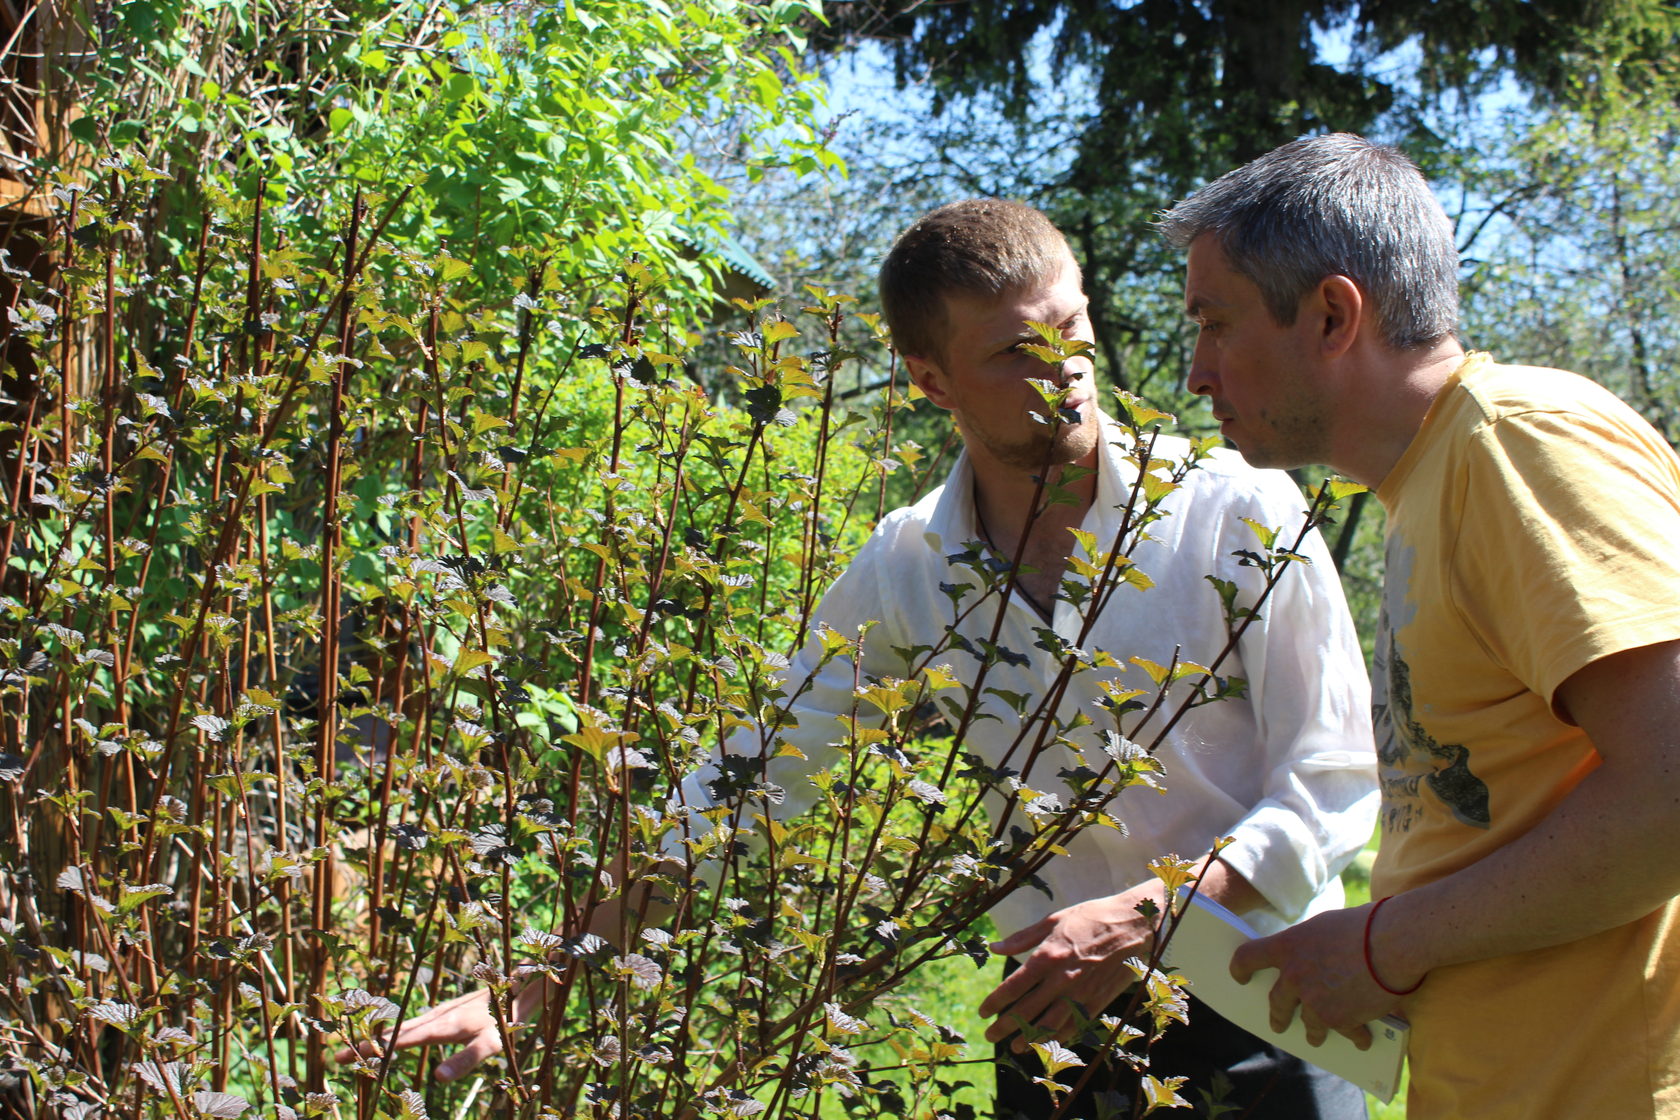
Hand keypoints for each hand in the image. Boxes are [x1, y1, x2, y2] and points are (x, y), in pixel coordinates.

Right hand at [333, 980, 545, 1081]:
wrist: (517, 986)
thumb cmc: (506, 1017)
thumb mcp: (490, 1044)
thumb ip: (465, 1060)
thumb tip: (437, 1079)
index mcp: (440, 1026)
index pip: (400, 1040)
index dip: (374, 1049)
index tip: (347, 1056)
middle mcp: (435, 1017)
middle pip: (393, 1032)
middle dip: (365, 1045)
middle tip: (336, 1058)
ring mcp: (438, 1013)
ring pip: (400, 1026)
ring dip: (376, 1037)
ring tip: (352, 1049)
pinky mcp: (444, 1013)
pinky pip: (411, 1024)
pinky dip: (392, 1032)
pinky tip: (386, 1038)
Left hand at [979, 882, 1163, 1051]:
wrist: (1134, 925)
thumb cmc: (1091, 917)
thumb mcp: (1053, 920)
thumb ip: (1022, 938)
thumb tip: (994, 948)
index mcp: (1047, 956)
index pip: (1013, 986)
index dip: (995, 1002)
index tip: (983, 1011)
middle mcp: (1062, 979)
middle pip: (1027, 1010)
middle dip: (1005, 1026)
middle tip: (990, 1035)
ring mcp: (1081, 993)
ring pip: (1050, 1024)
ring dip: (1030, 1038)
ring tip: (1015, 1047)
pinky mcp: (1098, 1000)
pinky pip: (1075, 1024)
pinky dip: (1059, 1036)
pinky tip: (1048, 1042)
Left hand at [1229, 903, 1409, 1049]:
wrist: (1392, 942)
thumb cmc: (1363, 925)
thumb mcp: (1324, 927)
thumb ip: (1308, 947)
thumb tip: (1307, 963)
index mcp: (1287, 947)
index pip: (1247, 958)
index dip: (1240, 968)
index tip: (1240, 978)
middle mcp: (1294, 976)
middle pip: (1276, 1002)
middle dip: (1277, 1016)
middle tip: (1277, 1023)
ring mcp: (1314, 1002)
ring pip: (1308, 1025)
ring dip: (1313, 1033)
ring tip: (1315, 1038)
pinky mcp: (1338, 1021)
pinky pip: (1344, 1034)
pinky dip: (1355, 1037)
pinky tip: (1361, 1040)